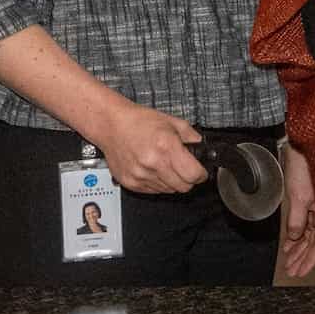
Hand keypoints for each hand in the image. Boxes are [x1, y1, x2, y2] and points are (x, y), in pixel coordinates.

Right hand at [80, 100, 206, 192]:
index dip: (201, 174)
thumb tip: (203, 149)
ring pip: (168, 191)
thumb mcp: (173, 122)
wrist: (111, 125)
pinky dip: (158, 183)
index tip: (201, 172)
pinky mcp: (130, 183)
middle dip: (189, 179)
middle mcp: (153, 164)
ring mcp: (140, 175)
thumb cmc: (139, 122)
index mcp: (166, 147)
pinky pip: (152, 191)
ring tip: (166, 165)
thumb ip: (193, 137)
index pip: (193, 175)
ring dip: (172, 182)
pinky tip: (154, 169)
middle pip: (183, 187)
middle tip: (186, 169)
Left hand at [277, 146, 314, 279]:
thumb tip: (294, 238)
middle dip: (302, 257)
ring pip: (310, 233)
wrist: (310, 144)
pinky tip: (291, 242)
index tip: (299, 273)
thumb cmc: (308, 167)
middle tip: (292, 271)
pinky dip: (298, 233)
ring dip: (299, 247)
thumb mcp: (299, 196)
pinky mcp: (313, 199)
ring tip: (289, 260)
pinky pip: (307, 222)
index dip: (308, 260)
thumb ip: (297, 220)